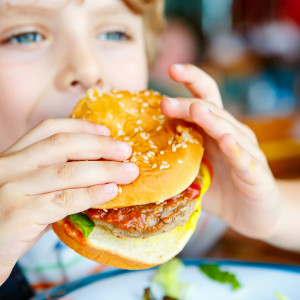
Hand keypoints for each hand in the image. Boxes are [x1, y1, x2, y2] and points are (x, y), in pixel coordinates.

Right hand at [0, 118, 138, 284]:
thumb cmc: (14, 217)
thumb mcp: (32, 187)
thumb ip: (56, 174)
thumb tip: (101, 167)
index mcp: (15, 155)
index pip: (49, 129)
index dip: (81, 126)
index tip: (107, 132)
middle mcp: (11, 166)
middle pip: (63, 145)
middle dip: (100, 146)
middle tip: (126, 152)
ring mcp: (13, 189)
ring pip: (67, 172)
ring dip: (104, 171)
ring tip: (128, 172)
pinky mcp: (19, 214)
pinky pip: (63, 200)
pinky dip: (91, 194)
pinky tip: (111, 191)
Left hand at [160, 64, 280, 239]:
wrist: (252, 214)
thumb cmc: (219, 188)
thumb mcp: (193, 170)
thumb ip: (176, 157)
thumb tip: (140, 151)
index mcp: (214, 130)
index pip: (204, 97)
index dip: (191, 80)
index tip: (171, 69)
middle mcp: (231, 134)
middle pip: (211, 111)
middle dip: (188, 104)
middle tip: (165, 102)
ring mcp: (245, 152)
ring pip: (228, 130)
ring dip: (211, 120)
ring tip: (195, 110)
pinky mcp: (255, 173)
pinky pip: (244, 159)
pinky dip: (235, 150)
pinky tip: (225, 141)